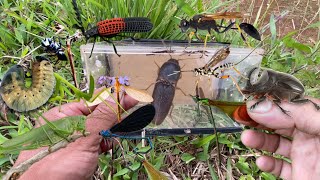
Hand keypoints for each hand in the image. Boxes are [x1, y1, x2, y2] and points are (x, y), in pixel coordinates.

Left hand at [15, 93, 137, 179]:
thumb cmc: (58, 163)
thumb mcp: (85, 136)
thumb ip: (104, 116)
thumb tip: (122, 96)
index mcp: (63, 115)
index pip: (92, 100)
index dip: (112, 98)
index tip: (132, 97)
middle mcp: (68, 126)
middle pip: (97, 114)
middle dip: (113, 116)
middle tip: (130, 115)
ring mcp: (74, 141)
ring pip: (99, 130)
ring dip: (110, 132)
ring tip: (117, 133)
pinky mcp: (80, 155)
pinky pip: (97, 144)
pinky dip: (105, 144)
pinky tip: (108, 146)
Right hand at [240, 97, 319, 179]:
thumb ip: (296, 113)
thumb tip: (259, 107)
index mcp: (316, 118)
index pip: (287, 104)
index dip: (267, 102)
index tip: (248, 103)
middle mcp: (309, 135)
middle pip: (277, 122)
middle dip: (257, 119)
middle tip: (240, 117)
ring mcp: (304, 155)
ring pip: (275, 143)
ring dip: (258, 140)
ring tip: (246, 138)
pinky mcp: (300, 174)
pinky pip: (279, 167)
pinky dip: (267, 164)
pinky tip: (261, 161)